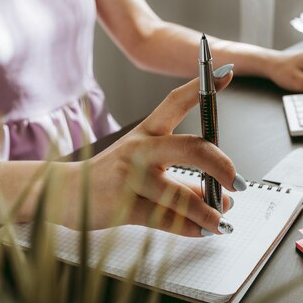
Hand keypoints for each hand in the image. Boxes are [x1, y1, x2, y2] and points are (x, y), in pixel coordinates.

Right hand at [63, 65, 242, 236]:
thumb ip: (185, 181)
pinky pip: (166, 219)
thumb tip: (221, 199)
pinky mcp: (124, 205)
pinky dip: (191, 228)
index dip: (203, 87)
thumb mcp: (146, 168)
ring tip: (223, 220)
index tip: (227, 72)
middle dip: (221, 165)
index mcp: (147, 131)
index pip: (176, 101)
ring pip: (181, 194)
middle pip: (190, 148)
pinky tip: (204, 230)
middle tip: (238, 182)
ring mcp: (130, 176)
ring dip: (208, 211)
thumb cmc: (111, 176)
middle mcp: (140, 149)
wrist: (64, 193)